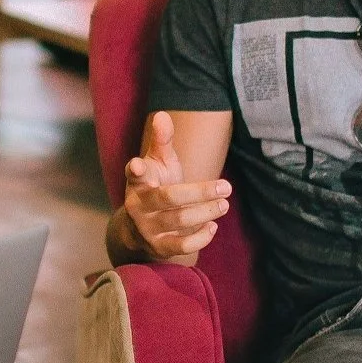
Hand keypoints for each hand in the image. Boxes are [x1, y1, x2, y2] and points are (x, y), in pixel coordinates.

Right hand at [122, 111, 230, 258]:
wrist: (141, 226)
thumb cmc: (156, 185)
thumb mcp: (158, 162)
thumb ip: (162, 141)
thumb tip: (162, 115)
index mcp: (138, 181)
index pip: (134, 173)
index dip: (136, 169)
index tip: (139, 165)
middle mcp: (138, 205)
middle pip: (168, 198)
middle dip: (199, 192)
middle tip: (226, 186)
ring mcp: (147, 228)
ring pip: (178, 220)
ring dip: (205, 212)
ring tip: (224, 204)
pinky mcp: (158, 247)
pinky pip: (181, 246)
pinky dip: (200, 238)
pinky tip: (213, 225)